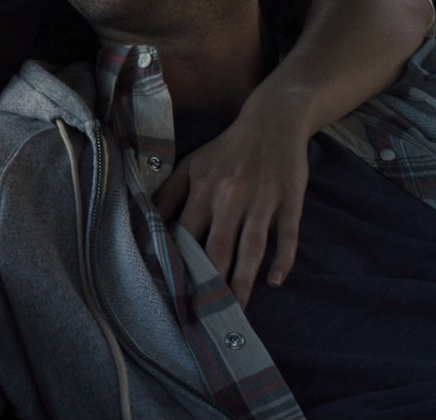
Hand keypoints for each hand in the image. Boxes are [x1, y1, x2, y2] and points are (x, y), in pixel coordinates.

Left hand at [152, 109, 309, 306]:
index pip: (187, 235)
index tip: (174, 292)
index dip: (180, 264)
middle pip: (219, 248)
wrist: (272, 121)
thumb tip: (145, 224)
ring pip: (251, 247)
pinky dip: (283, 258)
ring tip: (237, 309)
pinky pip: (287, 234)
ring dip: (244, 280)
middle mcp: (230, 197)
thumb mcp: (192, 164)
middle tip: (205, 314)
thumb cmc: (227, 148)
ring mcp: (262, 200)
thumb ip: (168, 194)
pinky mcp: (289, 201)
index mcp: (204, 189)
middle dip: (212, 283)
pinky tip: (275, 281)